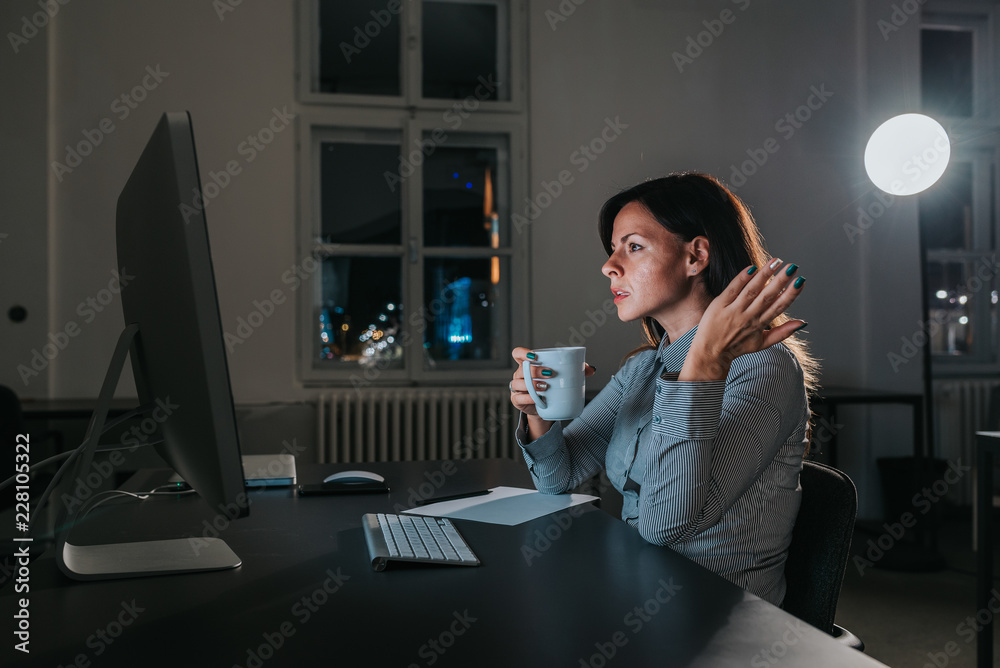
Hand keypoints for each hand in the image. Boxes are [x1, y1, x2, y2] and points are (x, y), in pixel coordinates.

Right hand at [509, 347, 595, 439]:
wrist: (546, 408)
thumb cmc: (552, 387)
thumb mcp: (562, 377)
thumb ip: (576, 370)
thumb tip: (592, 369)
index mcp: (527, 364)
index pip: (517, 353)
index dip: (523, 353)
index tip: (534, 356)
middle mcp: (519, 374)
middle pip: (522, 369)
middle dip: (535, 370)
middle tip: (550, 374)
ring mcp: (516, 388)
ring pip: (518, 383)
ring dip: (531, 384)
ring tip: (545, 387)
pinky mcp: (517, 400)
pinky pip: (518, 398)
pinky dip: (528, 398)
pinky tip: (538, 398)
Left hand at [679, 259, 805, 381]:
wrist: (710, 353)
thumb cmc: (737, 347)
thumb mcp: (762, 343)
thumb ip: (783, 333)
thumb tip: (803, 323)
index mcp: (760, 324)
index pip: (779, 307)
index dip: (791, 294)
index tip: (800, 281)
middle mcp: (748, 317)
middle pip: (767, 296)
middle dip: (781, 281)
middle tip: (792, 266)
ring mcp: (733, 310)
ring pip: (752, 290)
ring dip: (764, 275)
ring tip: (776, 261)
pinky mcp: (719, 305)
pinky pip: (732, 288)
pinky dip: (742, 278)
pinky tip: (752, 267)